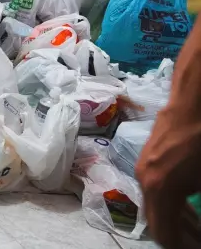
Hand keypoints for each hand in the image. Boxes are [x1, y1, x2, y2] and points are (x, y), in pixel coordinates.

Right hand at [136, 101, 200, 246]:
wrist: (192, 103)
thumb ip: (195, 206)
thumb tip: (195, 223)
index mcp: (159, 188)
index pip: (162, 233)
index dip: (179, 247)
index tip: (193, 248)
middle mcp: (144, 180)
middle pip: (155, 222)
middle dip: (176, 237)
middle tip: (194, 242)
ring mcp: (142, 167)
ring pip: (153, 206)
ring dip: (173, 221)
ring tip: (195, 229)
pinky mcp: (146, 158)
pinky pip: (154, 190)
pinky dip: (170, 205)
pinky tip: (188, 206)